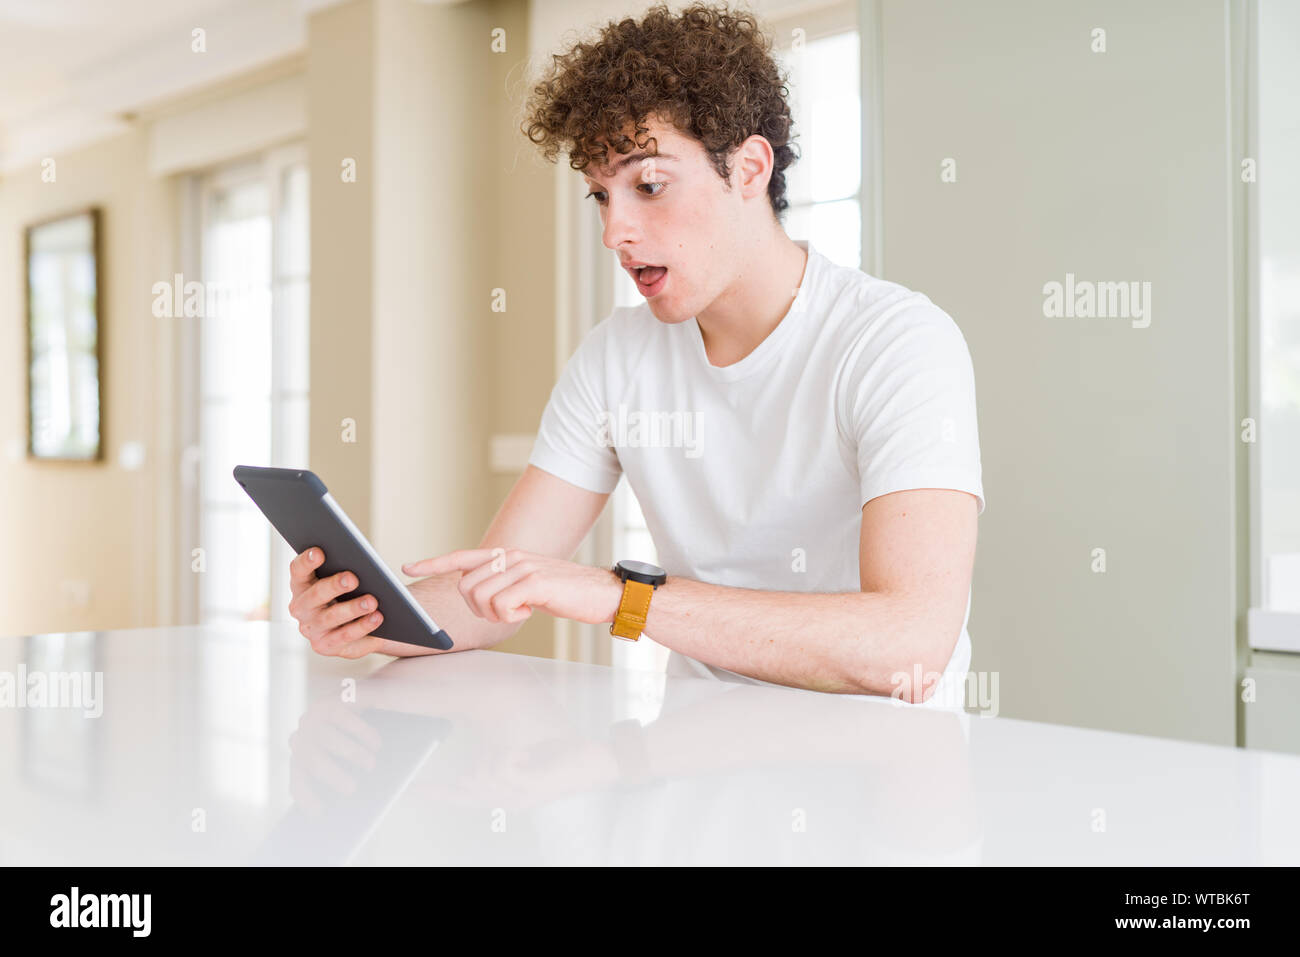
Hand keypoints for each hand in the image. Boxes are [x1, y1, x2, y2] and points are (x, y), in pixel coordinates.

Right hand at [287, 547, 384, 658]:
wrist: (367, 622)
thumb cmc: (356, 591)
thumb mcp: (353, 575)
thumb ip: (355, 562)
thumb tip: (368, 559)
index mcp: (302, 584)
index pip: (298, 570)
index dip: (306, 561)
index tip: (319, 551)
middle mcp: (302, 607)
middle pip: (315, 595)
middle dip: (333, 586)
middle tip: (352, 578)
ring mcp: (312, 629)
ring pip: (330, 618)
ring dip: (351, 609)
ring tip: (372, 601)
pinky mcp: (326, 646)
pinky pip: (344, 638)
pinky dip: (361, 628)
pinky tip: (376, 618)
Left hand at [401, 548, 622, 626]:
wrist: (604, 594)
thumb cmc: (568, 594)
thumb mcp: (530, 584)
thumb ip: (504, 584)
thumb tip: (480, 595)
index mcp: (508, 555)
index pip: (462, 557)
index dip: (434, 562)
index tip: (409, 566)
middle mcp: (511, 556)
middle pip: (466, 586)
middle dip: (477, 607)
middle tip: (505, 612)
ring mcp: (522, 567)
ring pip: (480, 597)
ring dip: (496, 614)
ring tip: (521, 610)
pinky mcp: (534, 582)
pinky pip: (501, 605)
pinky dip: (511, 616)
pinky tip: (531, 611)